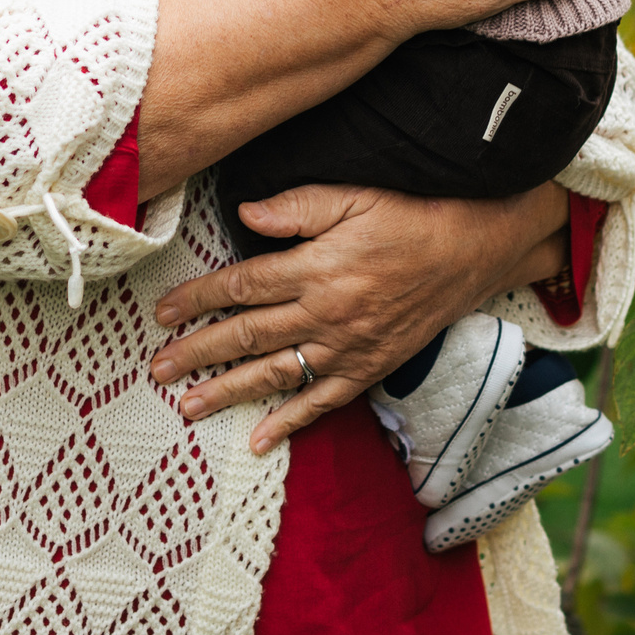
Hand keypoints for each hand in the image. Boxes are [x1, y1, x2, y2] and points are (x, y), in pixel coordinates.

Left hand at [149, 182, 568, 451]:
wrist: (477, 247)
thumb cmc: (415, 213)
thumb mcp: (357, 194)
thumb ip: (298, 207)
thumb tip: (243, 213)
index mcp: (318, 268)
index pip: (242, 286)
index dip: (198, 299)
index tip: (164, 312)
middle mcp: (328, 314)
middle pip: (248, 336)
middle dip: (197, 353)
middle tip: (157, 368)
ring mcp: (349, 347)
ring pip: (276, 375)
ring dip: (228, 391)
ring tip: (187, 405)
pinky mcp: (371, 367)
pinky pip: (323, 401)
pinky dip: (290, 422)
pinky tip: (259, 439)